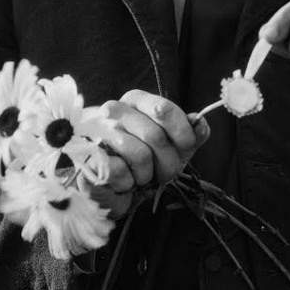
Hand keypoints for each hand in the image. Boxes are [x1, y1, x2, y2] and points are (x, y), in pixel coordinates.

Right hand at [92, 90, 208, 218]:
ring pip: (140, 154)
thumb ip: (192, 133)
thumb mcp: (176, 146)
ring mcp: (99, 133)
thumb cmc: (150, 162)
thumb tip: (199, 122)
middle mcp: (115, 110)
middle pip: (155, 136)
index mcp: (137, 100)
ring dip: (148, 174)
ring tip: (142, 176)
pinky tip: (124, 181)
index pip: (164, 109)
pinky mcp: (90, 157)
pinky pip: (121, 171)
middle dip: (167, 163)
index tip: (187, 146)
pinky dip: (129, 183)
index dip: (182, 132)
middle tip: (163, 173)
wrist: (117, 188)